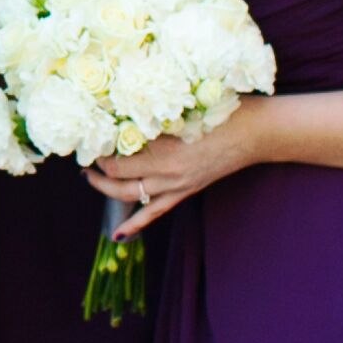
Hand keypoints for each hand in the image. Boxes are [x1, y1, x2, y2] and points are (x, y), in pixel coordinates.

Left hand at [85, 101, 267, 230]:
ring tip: (91, 179)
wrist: (257, 132)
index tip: (90, 137)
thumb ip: (155, 113)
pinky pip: (156, 212)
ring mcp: (179, 186)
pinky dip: (136, 224)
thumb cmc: (224, 110)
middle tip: (85, 158)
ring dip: (108, 190)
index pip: (118, 159)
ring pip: (133, 198)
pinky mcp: (187, 191)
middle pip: (120, 180)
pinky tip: (118, 235)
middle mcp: (169, 174)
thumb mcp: (185, 107)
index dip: (99, 151)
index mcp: (166, 151)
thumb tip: (121, 110)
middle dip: (97, 171)